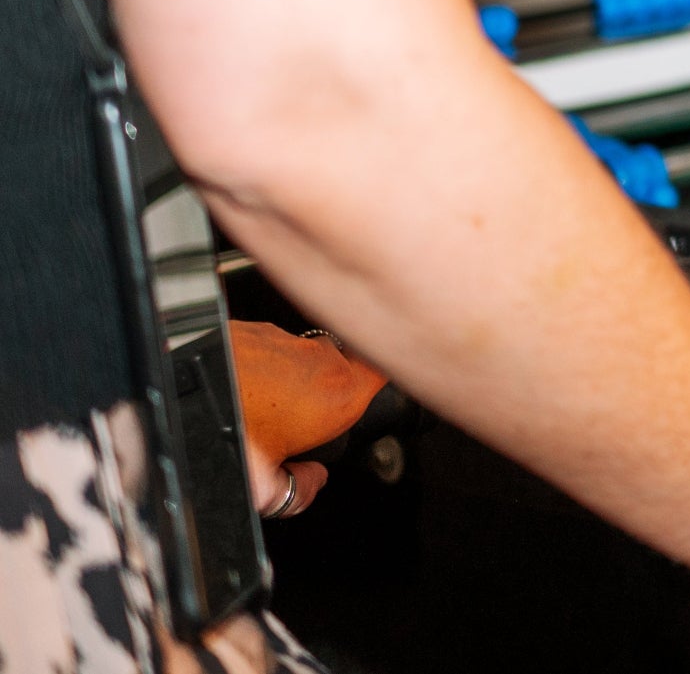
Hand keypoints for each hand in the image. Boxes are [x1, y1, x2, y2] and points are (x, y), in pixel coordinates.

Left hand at [233, 321, 385, 515]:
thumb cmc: (220, 438)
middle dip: (329, 389)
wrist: (165, 397)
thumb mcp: (262, 491)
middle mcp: (319, 358)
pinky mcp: (249, 328)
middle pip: (346, 365)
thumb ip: (301, 491)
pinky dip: (257, 366)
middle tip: (300, 421)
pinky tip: (235, 393)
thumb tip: (312, 480)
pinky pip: (267, 347)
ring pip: (304, 356)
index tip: (380, 394)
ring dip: (290, 378)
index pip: (393, 367)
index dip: (391, 377)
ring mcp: (283, 338)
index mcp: (338, 394)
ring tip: (258, 411)